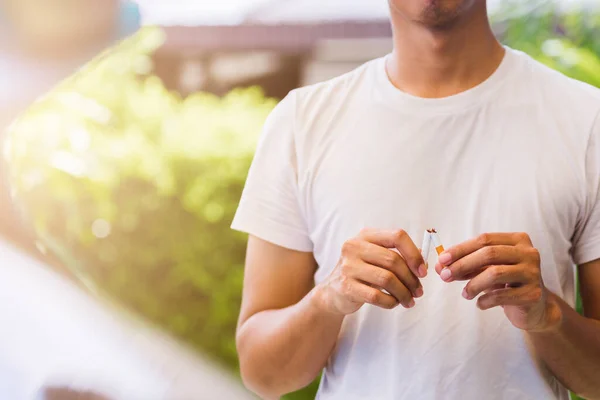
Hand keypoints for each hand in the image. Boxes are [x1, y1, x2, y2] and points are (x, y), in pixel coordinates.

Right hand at [315, 229, 425, 315]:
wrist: (333, 292)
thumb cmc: (361, 272)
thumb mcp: (376, 257)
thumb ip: (397, 255)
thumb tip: (423, 262)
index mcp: (366, 235)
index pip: (397, 236)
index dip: (414, 254)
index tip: (422, 271)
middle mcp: (354, 247)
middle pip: (393, 260)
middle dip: (411, 279)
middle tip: (419, 291)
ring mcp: (348, 266)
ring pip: (387, 279)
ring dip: (404, 293)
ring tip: (409, 300)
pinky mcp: (346, 286)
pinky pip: (377, 296)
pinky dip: (391, 302)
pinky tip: (394, 303)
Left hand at [435, 232, 561, 331]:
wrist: (535, 308)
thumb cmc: (506, 283)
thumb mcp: (485, 270)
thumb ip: (465, 265)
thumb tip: (440, 266)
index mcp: (517, 240)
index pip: (484, 239)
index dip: (460, 249)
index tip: (442, 259)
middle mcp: (528, 253)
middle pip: (489, 254)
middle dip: (462, 265)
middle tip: (445, 276)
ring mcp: (533, 273)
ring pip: (495, 273)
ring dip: (473, 284)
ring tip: (465, 294)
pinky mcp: (533, 294)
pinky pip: (502, 295)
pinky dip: (485, 300)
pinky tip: (479, 304)